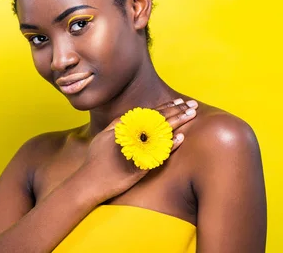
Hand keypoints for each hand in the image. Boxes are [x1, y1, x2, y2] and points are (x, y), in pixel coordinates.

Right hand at [80, 98, 198, 201]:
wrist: (89, 182)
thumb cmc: (95, 160)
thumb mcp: (103, 136)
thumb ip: (117, 124)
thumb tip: (129, 115)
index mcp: (125, 128)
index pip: (150, 114)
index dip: (167, 107)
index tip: (180, 101)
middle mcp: (131, 136)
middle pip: (159, 120)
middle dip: (178, 111)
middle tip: (193, 105)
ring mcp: (136, 150)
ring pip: (161, 133)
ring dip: (178, 123)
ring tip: (192, 116)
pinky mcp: (139, 166)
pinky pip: (158, 154)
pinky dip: (169, 146)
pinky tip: (181, 139)